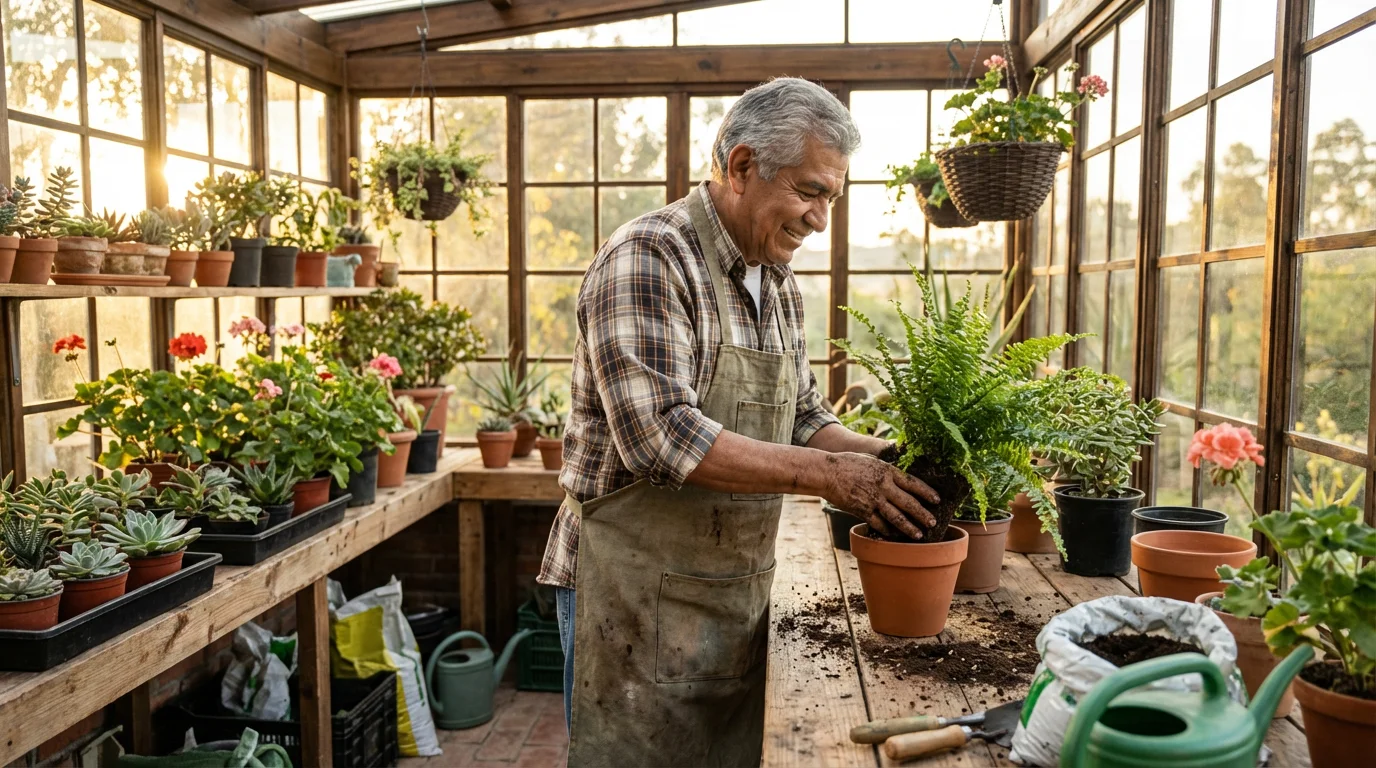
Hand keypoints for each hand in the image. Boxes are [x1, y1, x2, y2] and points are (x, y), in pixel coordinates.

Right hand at [821, 452, 938, 539]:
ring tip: (919, 535)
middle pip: (908, 503)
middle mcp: (883, 486)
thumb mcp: (871, 460)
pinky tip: (894, 535)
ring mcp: (873, 499)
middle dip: (922, 514)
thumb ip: (886, 469)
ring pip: (896, 517)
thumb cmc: (848, 463)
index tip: (937, 500)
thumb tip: (900, 474)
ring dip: (909, 527)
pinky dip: (887, 531)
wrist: (827, 472)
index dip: (927, 492)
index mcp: (887, 471)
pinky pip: (878, 524)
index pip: (913, 483)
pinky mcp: (862, 510)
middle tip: (933, 522)